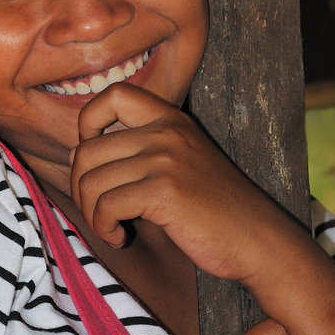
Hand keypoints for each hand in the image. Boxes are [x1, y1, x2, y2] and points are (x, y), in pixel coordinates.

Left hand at [70, 83, 286, 284]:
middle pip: (88, 150)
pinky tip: (121, 237)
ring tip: (112, 227)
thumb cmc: (217, 210)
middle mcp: (167, 132)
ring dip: (92, 214)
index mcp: (172, 120)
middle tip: (99, 212)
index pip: (113, 95)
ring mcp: (165, 160)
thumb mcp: (182, 164)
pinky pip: (106, 206)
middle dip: (81, 188)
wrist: (258, 239)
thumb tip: (76, 153)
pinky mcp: (164, 192)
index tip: (96, 162)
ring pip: (91, 181)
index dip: (87, 125)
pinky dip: (104, 228)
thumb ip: (139, 151)